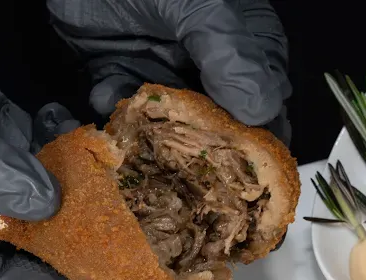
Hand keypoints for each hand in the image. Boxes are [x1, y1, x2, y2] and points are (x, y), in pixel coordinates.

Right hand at [0, 2, 132, 279]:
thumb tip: (42, 207)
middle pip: (22, 246)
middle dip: (72, 262)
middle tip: (126, 279)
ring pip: (42, 200)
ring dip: (84, 211)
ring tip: (133, 231)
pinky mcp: (8, 120)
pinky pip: (50, 148)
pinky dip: (76, 154)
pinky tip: (107, 160)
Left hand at [47, 0, 291, 144]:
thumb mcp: (202, 5)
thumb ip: (230, 54)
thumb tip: (262, 111)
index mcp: (245, 54)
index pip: (263, 115)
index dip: (254, 151)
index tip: (233, 176)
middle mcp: (206, 73)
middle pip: (211, 133)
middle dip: (192, 153)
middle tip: (171, 166)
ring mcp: (164, 77)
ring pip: (162, 128)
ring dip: (143, 130)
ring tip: (128, 123)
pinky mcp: (124, 76)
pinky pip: (122, 109)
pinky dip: (111, 105)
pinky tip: (101, 90)